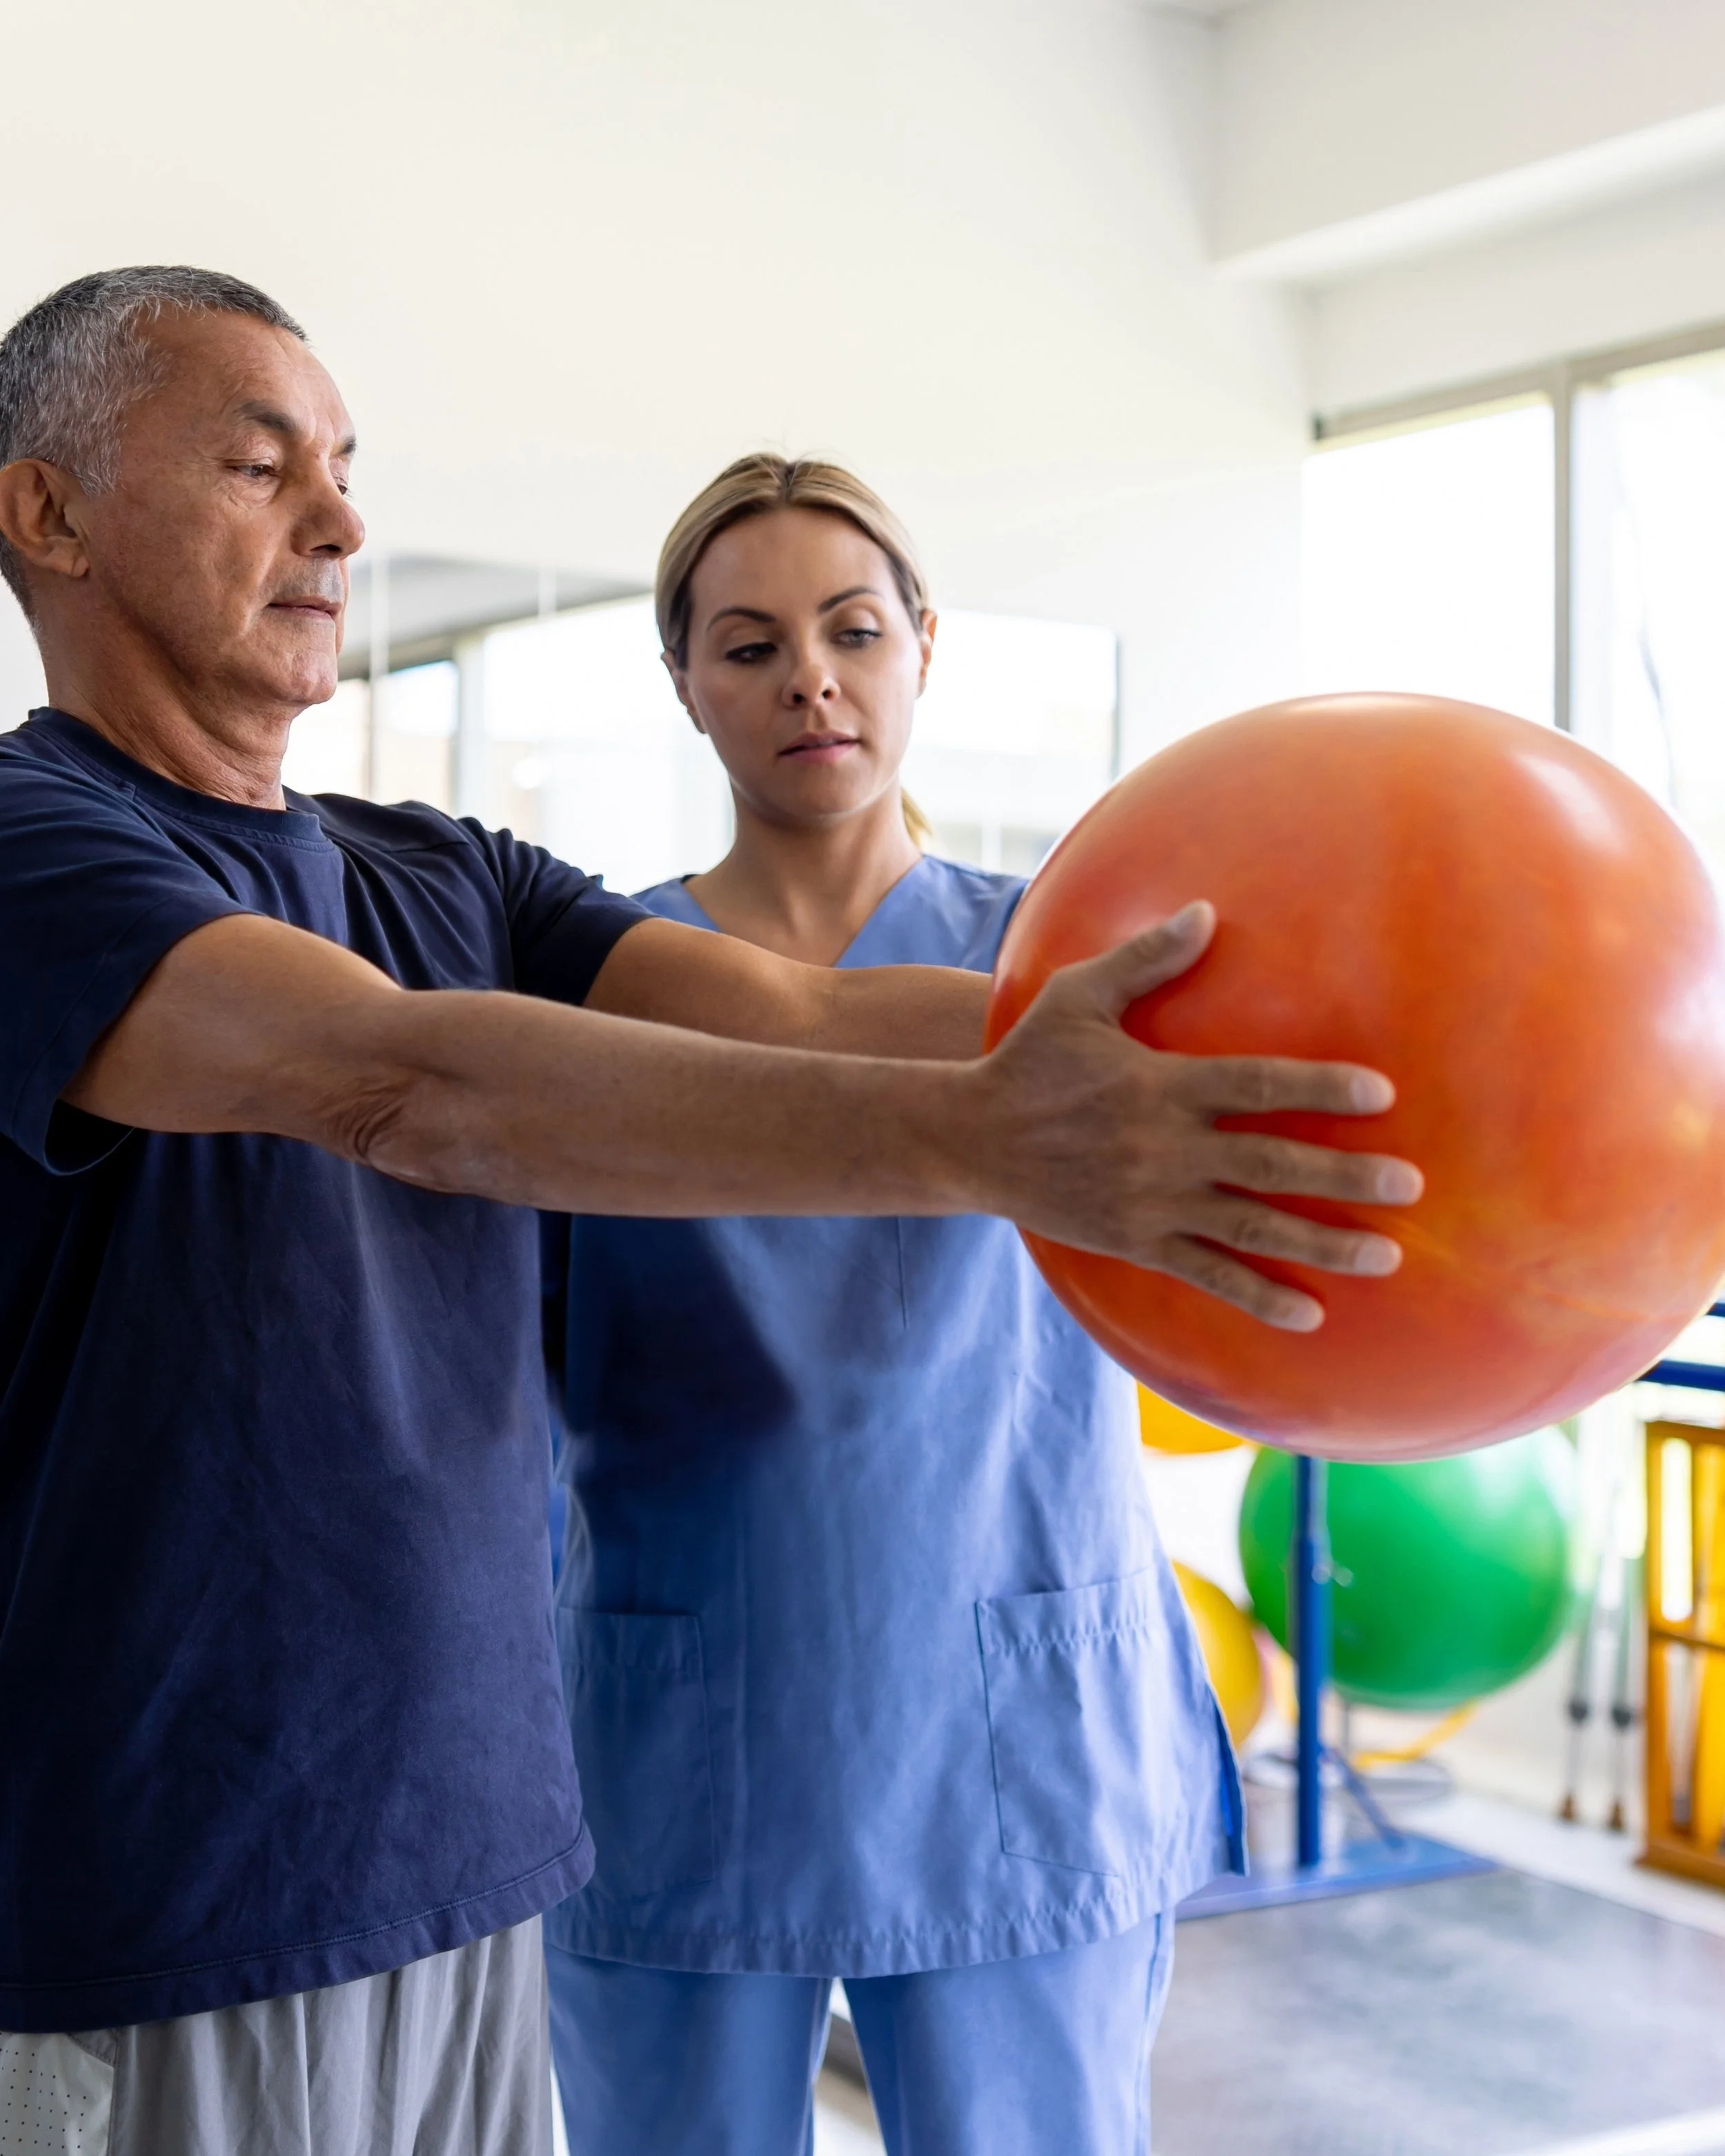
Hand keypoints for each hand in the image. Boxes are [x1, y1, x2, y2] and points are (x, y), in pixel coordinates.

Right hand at [967, 902, 1421, 1330]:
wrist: (968, 1140)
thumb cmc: (1028, 1059)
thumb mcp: (1077, 997)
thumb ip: (1146, 959)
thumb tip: (1206, 912)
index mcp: (1158, 1086)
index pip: (1255, 1087)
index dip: (1319, 1090)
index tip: (1381, 1094)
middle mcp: (1163, 1150)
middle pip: (1271, 1165)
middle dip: (1346, 1176)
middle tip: (1411, 1183)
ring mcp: (1151, 1203)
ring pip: (1252, 1228)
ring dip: (1323, 1244)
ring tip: (1387, 1255)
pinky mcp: (1135, 1242)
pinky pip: (1206, 1275)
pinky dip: (1257, 1296)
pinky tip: (1309, 1314)